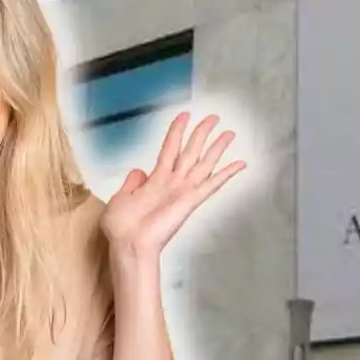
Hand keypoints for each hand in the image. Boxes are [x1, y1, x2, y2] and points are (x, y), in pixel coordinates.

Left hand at [101, 112, 245, 259]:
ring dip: (217, 147)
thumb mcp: (120, 197)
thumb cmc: (121, 227)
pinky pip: (212, 184)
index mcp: (155, 180)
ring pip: (203, 163)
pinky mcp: (191, 201)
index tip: (184, 115)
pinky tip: (240, 164)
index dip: (177, 130)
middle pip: (191, 150)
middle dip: (202, 133)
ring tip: (229, 133)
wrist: (128, 244)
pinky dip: (227, 174)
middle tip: (214, 117)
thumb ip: (131, 182)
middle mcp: (172, 183)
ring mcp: (183, 191)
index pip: (169, 148)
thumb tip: (139, 170)